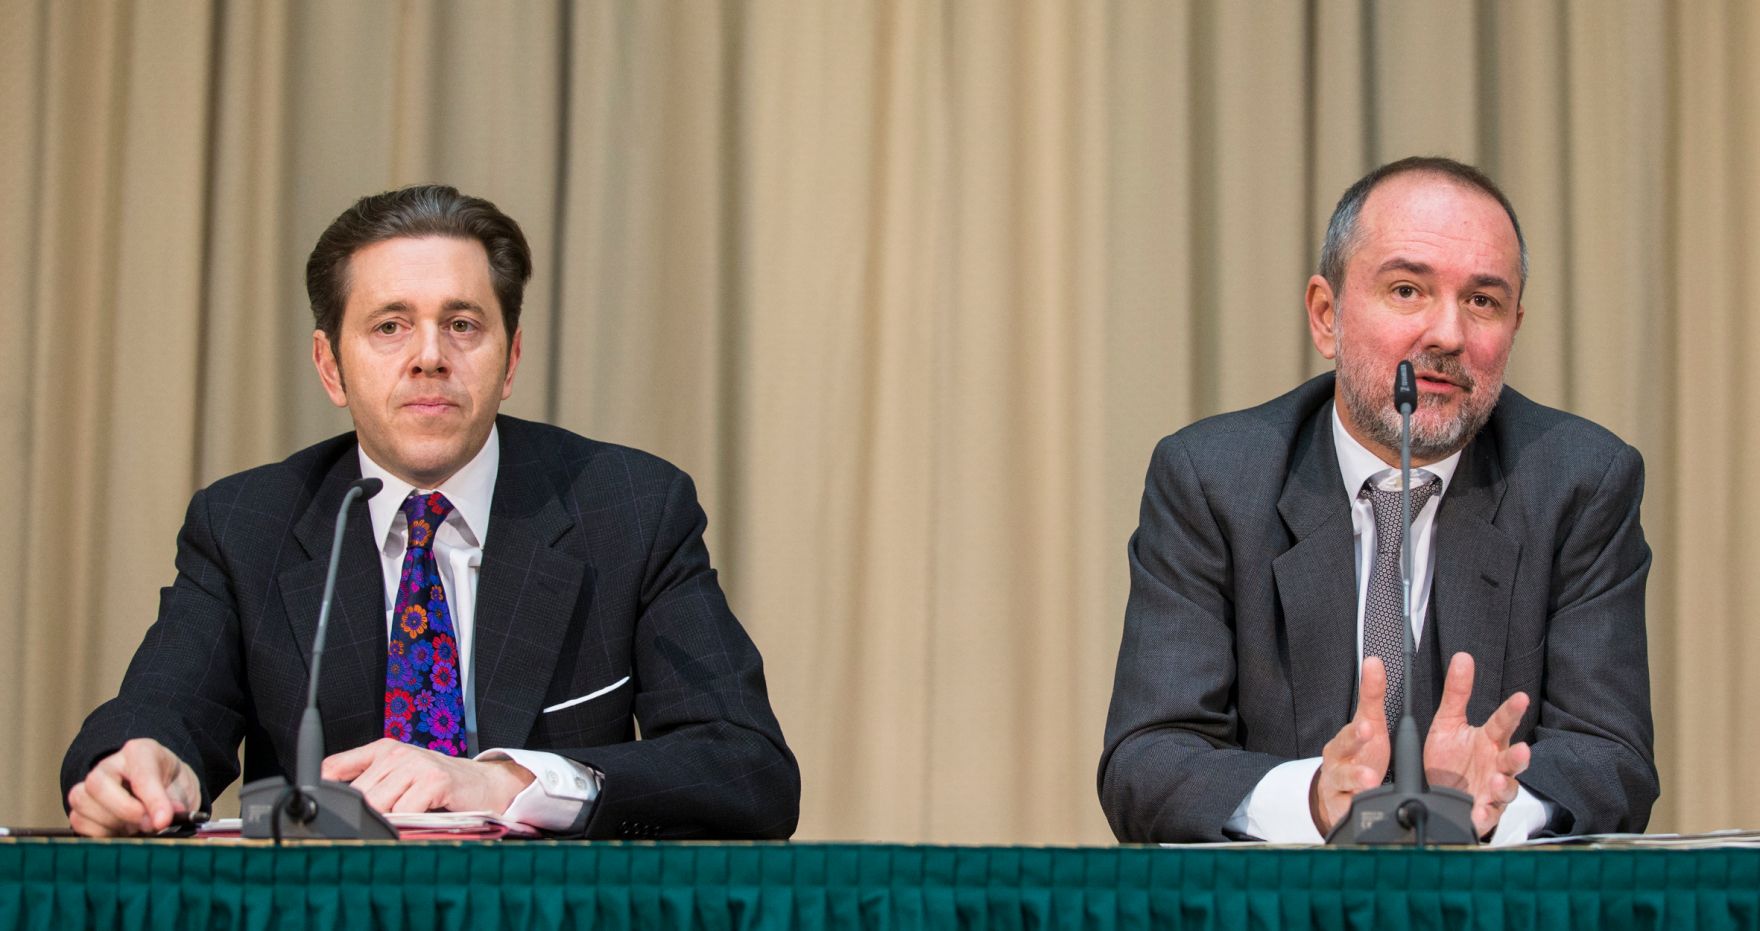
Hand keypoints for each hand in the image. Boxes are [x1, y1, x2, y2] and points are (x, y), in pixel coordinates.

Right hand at [67, 738, 201, 836]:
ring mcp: (90, 784)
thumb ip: (175, 804)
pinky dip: (100, 833)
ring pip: (83, 802)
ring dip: (111, 823)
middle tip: (148, 825)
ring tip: (136, 828)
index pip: (141, 774)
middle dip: (124, 810)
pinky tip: (120, 832)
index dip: (153, 800)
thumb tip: (162, 821)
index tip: (163, 821)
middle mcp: (109, 765)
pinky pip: (79, 821)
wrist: (163, 788)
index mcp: (140, 752)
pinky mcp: (81, 806)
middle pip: (98, 784)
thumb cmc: (171, 786)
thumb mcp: (183, 790)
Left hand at [322, 739, 534, 814]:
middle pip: (356, 796)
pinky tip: (421, 818)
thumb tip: (325, 798)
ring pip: (378, 805)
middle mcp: (395, 752)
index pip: (332, 769)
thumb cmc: (438, 783)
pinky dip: (409, 823)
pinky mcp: (434, 780)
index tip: (324, 810)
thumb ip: (363, 781)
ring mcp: (415, 764)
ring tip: (408, 819)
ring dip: (390, 821)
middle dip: (366, 816)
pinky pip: (405, 811)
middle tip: (386, 822)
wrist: (483, 784)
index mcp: (381, 749)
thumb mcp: (396, 775)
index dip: (325, 794)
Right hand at [1311, 657, 1392, 835]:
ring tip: (1371, 790)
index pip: (1350, 736)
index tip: (1368, 727)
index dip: (1357, 734)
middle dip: (1355, 772)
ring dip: (1357, 792)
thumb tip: (1374, 660)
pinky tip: (1363, 818)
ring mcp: (1338, 793)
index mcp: (1344, 745)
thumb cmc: (1358, 754)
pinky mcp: (1342, 815)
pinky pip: (1349, 818)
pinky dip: (1356, 818)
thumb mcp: (1368, 724)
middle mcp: (1336, 768)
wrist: (1335, 791)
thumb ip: (1372, 694)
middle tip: (1370, 772)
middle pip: (1343, 769)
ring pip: (1345, 794)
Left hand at [1423, 652, 1531, 837]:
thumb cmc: (1450, 757)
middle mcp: (1494, 765)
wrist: (1436, 792)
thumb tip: (1463, 658)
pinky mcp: (1481, 812)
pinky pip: (1487, 816)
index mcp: (1488, 741)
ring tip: (1494, 780)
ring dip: (1502, 786)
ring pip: (1506, 789)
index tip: (1520, 697)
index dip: (1512, 711)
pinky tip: (1480, 811)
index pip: (1502, 722)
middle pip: (1512, 760)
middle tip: (1520, 749)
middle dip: (1518, 756)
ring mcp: (1490, 790)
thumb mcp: (1447, 722)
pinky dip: (1485, 815)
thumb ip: (1456, 692)